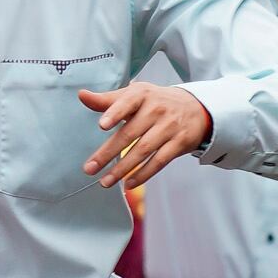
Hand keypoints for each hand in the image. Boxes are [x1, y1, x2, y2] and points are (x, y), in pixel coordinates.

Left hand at [78, 81, 213, 189]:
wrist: (195, 108)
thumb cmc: (154, 102)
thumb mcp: (134, 95)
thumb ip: (107, 99)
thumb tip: (81, 95)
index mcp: (142, 94)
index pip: (127, 102)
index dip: (115, 113)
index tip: (102, 125)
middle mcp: (156, 110)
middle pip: (129, 134)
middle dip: (108, 153)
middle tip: (90, 168)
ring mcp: (169, 127)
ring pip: (143, 150)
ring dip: (123, 168)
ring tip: (105, 182)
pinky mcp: (179, 143)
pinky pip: (159, 161)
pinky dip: (143, 174)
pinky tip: (128, 183)